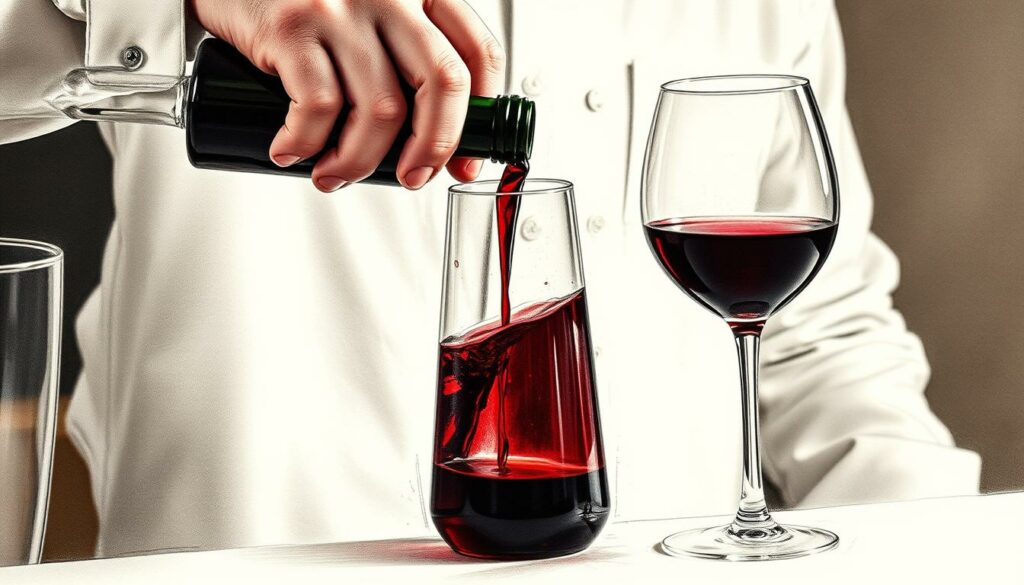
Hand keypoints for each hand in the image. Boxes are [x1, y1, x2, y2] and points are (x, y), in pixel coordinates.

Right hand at [190, 0, 505, 190]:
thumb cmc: (305, 7)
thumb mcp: (371, 20)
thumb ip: (403, 60)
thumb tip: (429, 140)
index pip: (478, 54)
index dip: (479, 118)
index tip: (463, 160)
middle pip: (441, 83)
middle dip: (431, 148)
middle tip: (411, 178)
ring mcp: (343, 8)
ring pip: (381, 110)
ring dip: (358, 161)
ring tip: (334, 173)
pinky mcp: (293, 25)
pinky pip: (319, 107)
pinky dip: (306, 144)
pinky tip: (292, 151)